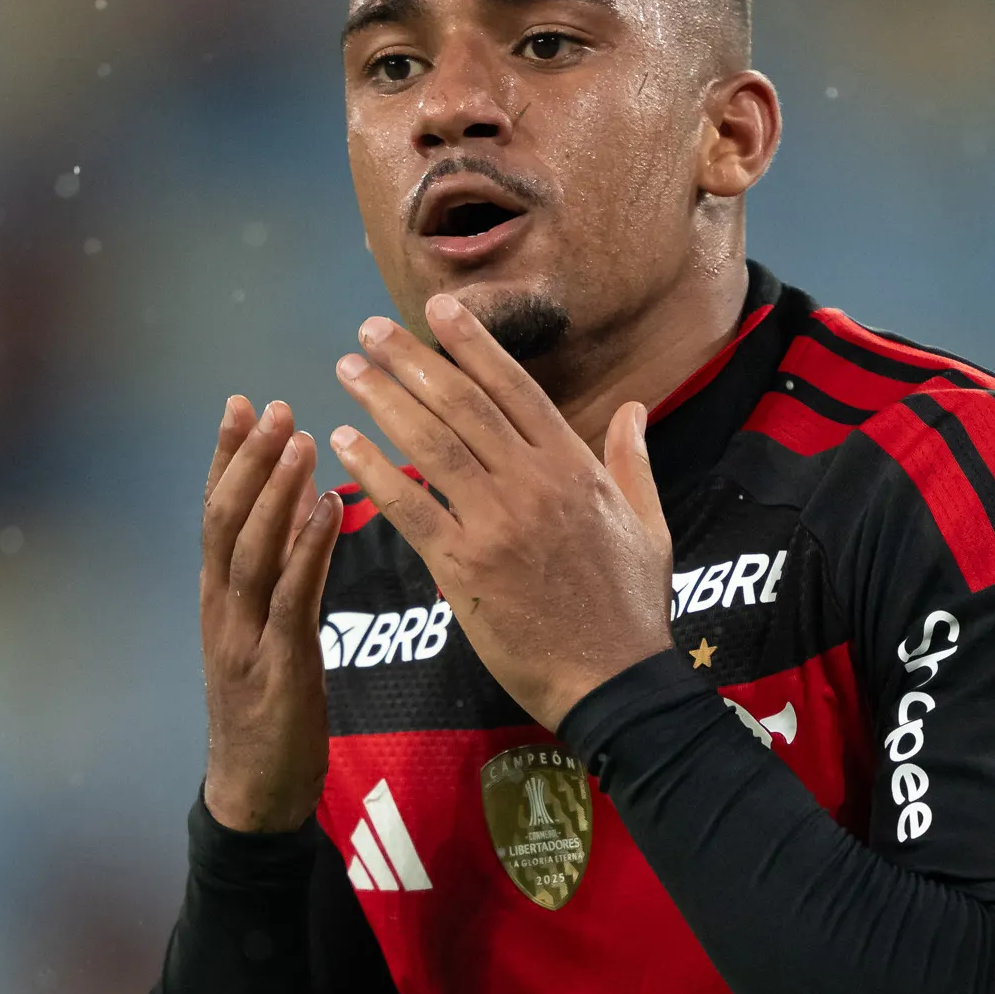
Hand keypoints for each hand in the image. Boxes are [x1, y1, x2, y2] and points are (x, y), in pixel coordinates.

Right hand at [199, 397, 340, 831]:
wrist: (255, 791)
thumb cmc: (269, 710)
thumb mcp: (268, 633)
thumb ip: (280, 573)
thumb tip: (300, 510)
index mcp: (218, 597)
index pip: (216, 511)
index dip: (227, 456)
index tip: (242, 403)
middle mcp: (221, 608)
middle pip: (225, 519)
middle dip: (248, 459)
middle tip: (272, 405)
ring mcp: (244, 637)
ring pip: (250, 550)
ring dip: (275, 491)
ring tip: (300, 438)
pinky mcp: (278, 666)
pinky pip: (290, 596)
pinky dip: (307, 548)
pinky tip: (327, 509)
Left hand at [326, 294, 672, 730]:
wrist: (614, 683)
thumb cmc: (632, 608)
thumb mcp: (650, 526)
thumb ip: (634, 462)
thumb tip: (634, 410)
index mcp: (575, 469)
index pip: (516, 389)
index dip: (474, 345)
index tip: (439, 310)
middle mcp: (533, 484)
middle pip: (462, 405)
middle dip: (411, 361)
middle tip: (368, 331)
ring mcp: (497, 524)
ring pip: (430, 446)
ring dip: (383, 401)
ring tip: (347, 371)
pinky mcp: (465, 568)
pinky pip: (410, 508)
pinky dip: (373, 472)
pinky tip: (344, 444)